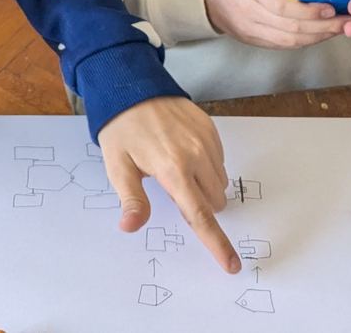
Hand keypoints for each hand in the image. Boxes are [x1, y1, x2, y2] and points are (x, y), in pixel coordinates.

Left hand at [97, 96, 239, 273]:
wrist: (132, 86)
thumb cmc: (122, 130)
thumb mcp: (118, 167)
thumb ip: (132, 199)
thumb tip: (130, 226)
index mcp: (174, 171)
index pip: (201, 217)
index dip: (217, 244)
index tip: (231, 264)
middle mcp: (197, 156)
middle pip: (214, 202)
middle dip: (199, 204)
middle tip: (171, 187)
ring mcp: (207, 141)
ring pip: (220, 182)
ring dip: (204, 185)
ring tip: (175, 166)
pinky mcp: (211, 128)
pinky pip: (219, 160)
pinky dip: (206, 164)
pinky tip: (183, 151)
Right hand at [203, 0, 347, 48]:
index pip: (284, 7)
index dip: (309, 12)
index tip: (331, 7)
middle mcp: (248, 13)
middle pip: (291, 29)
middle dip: (323, 27)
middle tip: (347, 20)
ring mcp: (249, 29)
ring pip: (288, 41)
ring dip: (316, 37)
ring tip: (338, 28)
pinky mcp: (250, 39)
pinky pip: (281, 45)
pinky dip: (303, 42)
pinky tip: (318, 34)